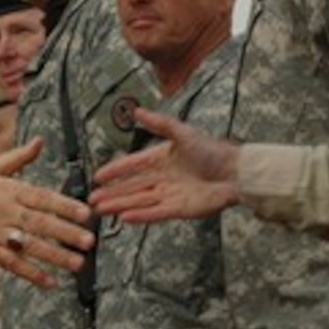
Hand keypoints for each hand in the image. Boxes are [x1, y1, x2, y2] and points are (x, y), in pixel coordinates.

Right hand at [0, 137, 94, 287]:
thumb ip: (18, 157)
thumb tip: (40, 142)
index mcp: (7, 189)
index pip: (42, 197)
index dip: (66, 205)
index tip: (85, 213)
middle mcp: (4, 210)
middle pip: (41, 222)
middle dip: (67, 232)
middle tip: (88, 240)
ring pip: (31, 245)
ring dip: (56, 255)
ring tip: (76, 262)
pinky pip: (13, 264)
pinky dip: (31, 273)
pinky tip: (49, 281)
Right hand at [89, 107, 239, 221]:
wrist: (236, 172)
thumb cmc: (213, 150)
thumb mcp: (182, 132)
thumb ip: (159, 123)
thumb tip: (137, 111)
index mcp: (162, 158)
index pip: (133, 165)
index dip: (115, 170)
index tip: (98, 176)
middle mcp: (163, 177)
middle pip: (132, 186)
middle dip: (112, 193)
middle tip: (92, 199)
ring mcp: (170, 194)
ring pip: (139, 201)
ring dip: (120, 205)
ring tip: (101, 210)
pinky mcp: (179, 209)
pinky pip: (155, 212)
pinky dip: (140, 215)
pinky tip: (124, 217)